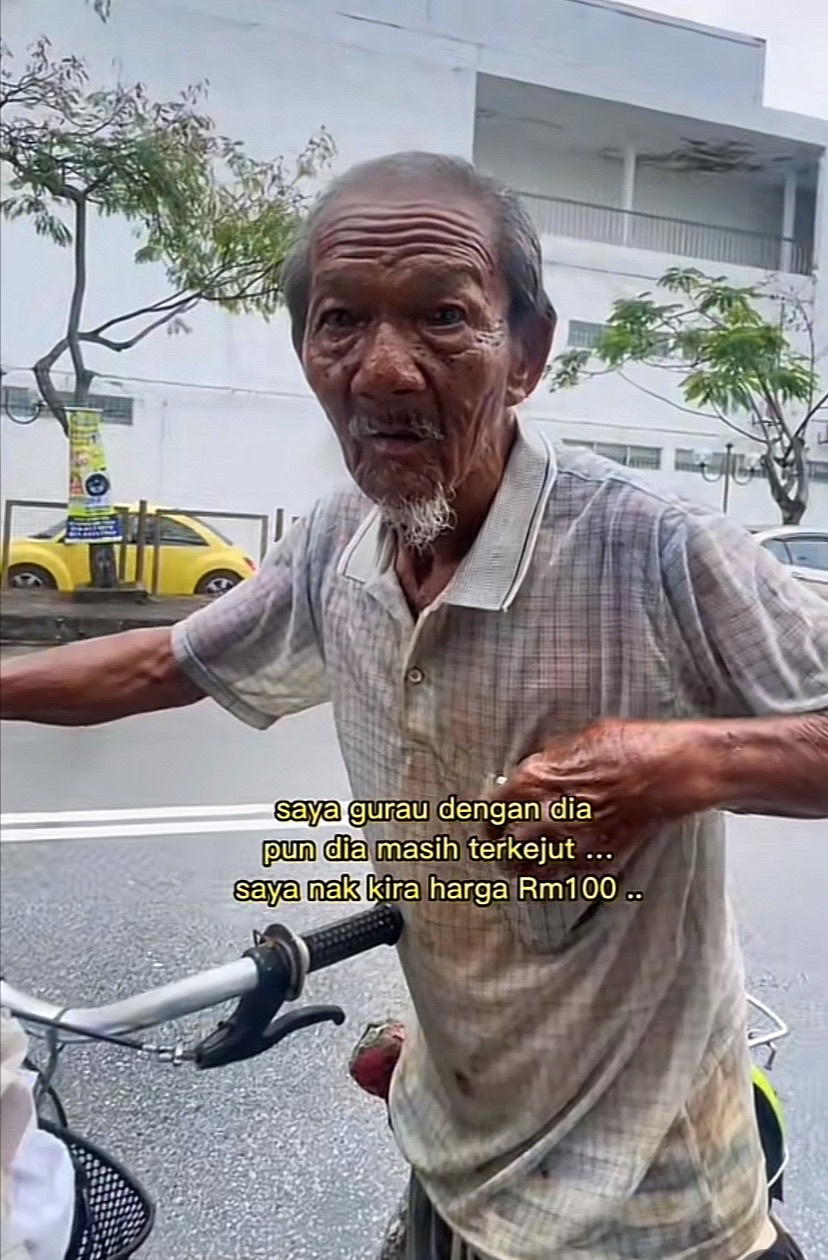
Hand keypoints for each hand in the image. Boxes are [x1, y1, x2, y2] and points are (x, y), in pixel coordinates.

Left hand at [486, 717, 715, 875]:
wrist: (668, 772)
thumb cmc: (627, 745)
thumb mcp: (576, 739)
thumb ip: (550, 760)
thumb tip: (535, 768)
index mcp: (535, 782)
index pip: (493, 810)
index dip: (487, 819)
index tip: (488, 823)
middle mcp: (548, 818)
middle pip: (507, 850)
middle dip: (500, 852)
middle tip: (497, 853)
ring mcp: (574, 844)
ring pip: (532, 872)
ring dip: (521, 871)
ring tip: (517, 871)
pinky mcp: (598, 860)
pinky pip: (566, 879)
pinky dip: (554, 879)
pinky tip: (550, 877)